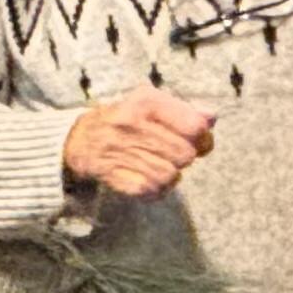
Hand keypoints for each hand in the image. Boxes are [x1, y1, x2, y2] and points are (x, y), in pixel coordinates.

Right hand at [62, 89, 215, 198]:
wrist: (81, 139)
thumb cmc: (126, 119)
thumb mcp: (152, 104)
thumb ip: (185, 110)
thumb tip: (211, 117)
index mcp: (145, 101)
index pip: (194, 126)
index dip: (202, 137)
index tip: (196, 139)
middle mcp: (132, 124)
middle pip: (185, 155)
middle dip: (184, 157)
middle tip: (172, 153)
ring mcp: (121, 150)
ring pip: (171, 175)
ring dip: (170, 174)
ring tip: (158, 164)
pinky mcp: (115, 175)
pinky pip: (152, 190)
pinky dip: (156, 189)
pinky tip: (148, 177)